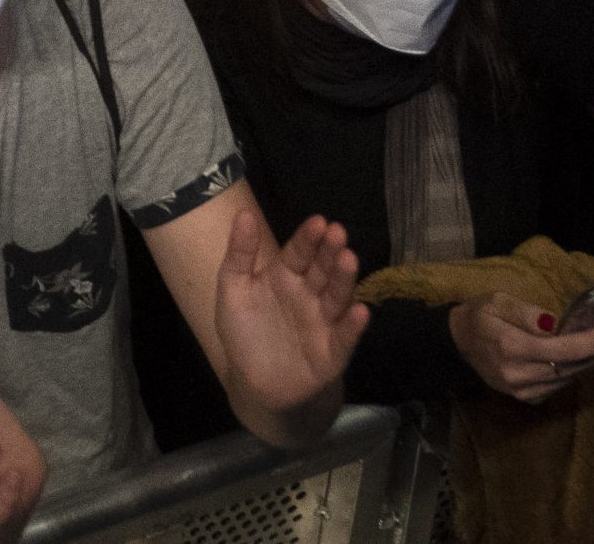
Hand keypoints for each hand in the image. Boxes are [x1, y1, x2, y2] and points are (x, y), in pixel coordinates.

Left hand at [213, 207, 367, 415]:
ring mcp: (324, 322)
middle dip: (330, 251)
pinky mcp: (333, 352)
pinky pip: (345, 337)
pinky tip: (360, 311)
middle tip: (338, 232)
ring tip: (349, 259)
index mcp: (285, 275)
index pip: (299, 252)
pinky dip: (353, 325)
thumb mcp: (233, 288)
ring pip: (337, 297)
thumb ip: (239, 252)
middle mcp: (310, 294)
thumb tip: (243, 212)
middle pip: (322, 269)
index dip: (309, 237)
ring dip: (344, 279)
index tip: (319, 221)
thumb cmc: (243, 330)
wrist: (252, 382)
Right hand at [448, 292, 593, 403]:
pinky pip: (556, 387)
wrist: (457, 342)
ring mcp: (521, 390)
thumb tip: (554, 323)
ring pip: (566, 379)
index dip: (588, 343)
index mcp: (511, 347)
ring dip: (589, 362)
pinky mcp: (524, 398)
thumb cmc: (480, 315)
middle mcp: (518, 374)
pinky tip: (581, 359)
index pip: (560, 349)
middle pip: (569, 366)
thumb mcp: (497, 301)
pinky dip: (571, 372)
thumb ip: (526, 312)